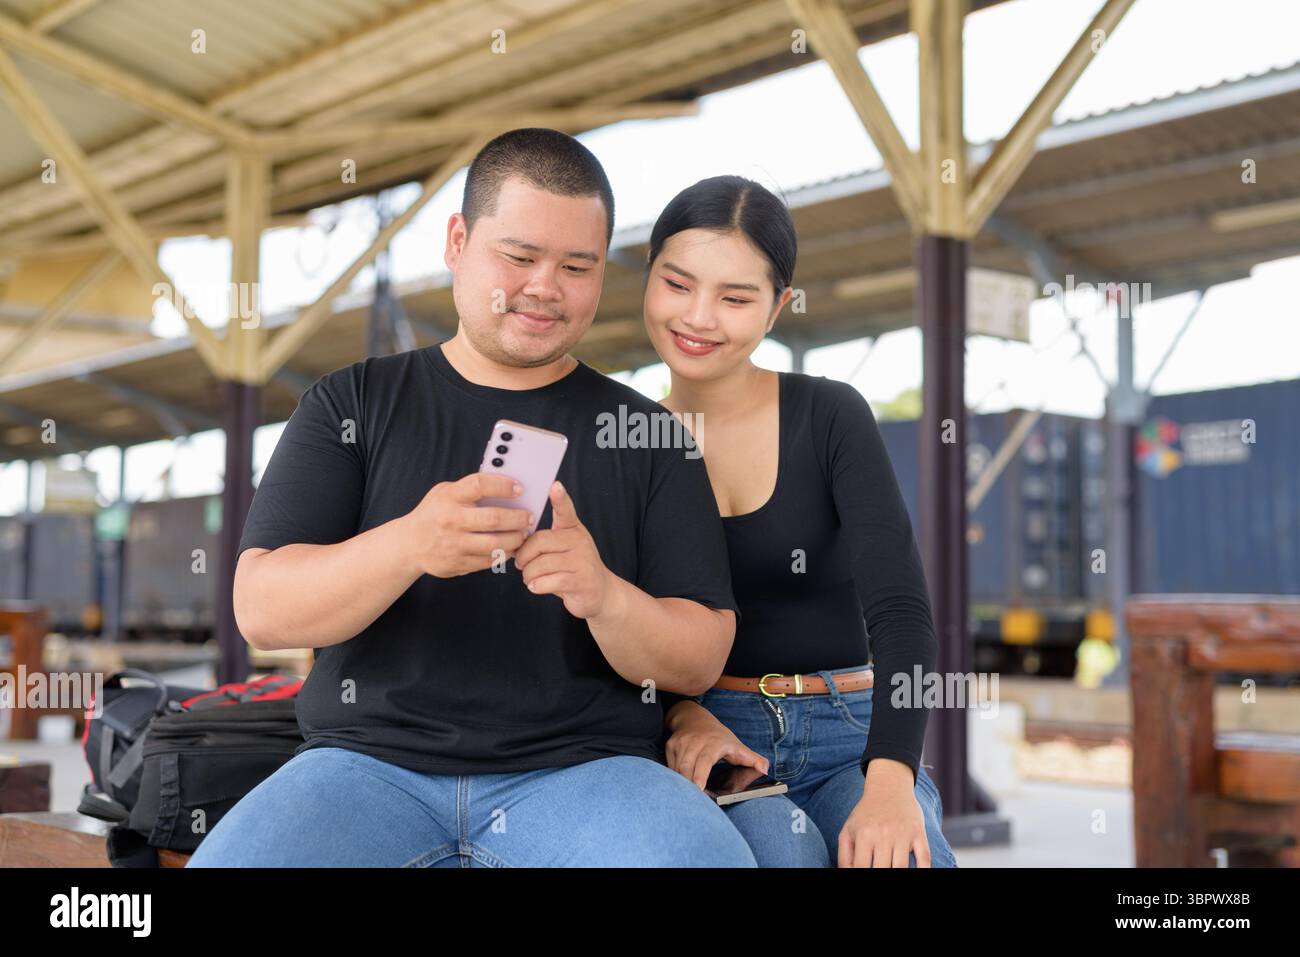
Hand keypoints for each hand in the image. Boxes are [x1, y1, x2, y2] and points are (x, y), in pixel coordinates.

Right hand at [403, 472, 531, 577]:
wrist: (409, 544)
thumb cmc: (434, 513)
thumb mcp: (445, 492)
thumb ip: (470, 489)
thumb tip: (508, 488)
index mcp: (449, 497)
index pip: (480, 485)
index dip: (503, 485)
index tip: (520, 488)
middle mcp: (451, 520)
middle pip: (494, 519)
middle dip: (518, 518)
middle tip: (529, 517)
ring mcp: (454, 544)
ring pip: (495, 544)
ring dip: (515, 539)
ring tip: (523, 534)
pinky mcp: (458, 563)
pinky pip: (489, 561)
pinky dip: (504, 554)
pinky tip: (510, 548)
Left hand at [513, 481, 611, 618]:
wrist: (600, 591)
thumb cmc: (572, 567)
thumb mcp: (562, 547)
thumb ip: (543, 541)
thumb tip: (514, 540)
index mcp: (572, 528)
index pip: (566, 510)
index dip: (560, 498)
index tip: (555, 486)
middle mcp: (579, 540)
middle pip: (540, 542)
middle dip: (524, 556)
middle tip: (521, 564)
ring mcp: (582, 560)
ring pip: (541, 564)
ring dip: (528, 575)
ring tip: (529, 578)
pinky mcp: (581, 580)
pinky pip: (549, 581)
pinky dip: (537, 586)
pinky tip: (537, 586)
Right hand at [664, 700, 769, 790]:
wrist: (693, 718)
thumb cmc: (718, 737)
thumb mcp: (736, 746)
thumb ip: (752, 759)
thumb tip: (765, 770)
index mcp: (713, 744)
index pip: (704, 761)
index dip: (700, 776)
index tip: (698, 789)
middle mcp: (695, 742)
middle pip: (687, 768)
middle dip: (688, 786)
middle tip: (692, 802)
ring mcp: (680, 743)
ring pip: (677, 770)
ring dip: (681, 784)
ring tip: (688, 798)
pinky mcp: (670, 746)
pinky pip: (670, 767)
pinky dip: (675, 778)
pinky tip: (681, 785)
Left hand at [838, 759, 930, 866]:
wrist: (889, 786)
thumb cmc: (866, 813)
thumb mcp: (849, 829)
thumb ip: (844, 855)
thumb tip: (845, 874)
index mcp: (864, 835)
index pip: (861, 867)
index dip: (861, 876)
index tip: (863, 876)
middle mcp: (883, 834)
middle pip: (882, 870)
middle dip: (880, 874)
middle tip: (879, 869)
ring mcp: (903, 834)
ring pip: (902, 868)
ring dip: (898, 873)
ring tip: (892, 869)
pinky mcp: (919, 833)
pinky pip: (924, 857)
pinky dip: (923, 869)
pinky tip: (918, 872)